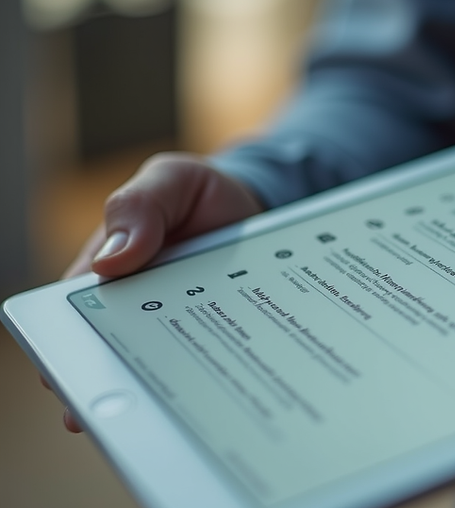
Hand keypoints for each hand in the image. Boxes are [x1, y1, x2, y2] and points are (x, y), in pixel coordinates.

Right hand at [48, 152, 264, 431]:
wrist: (256, 203)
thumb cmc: (199, 194)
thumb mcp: (170, 182)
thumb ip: (140, 207)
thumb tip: (110, 261)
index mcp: (107, 271)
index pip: (76, 317)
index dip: (69, 348)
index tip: (67, 377)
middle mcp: (137, 304)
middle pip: (119, 351)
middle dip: (119, 377)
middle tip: (125, 401)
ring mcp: (179, 322)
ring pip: (165, 366)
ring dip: (167, 383)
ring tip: (174, 405)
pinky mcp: (217, 329)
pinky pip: (212, 355)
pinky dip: (215, 368)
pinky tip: (224, 382)